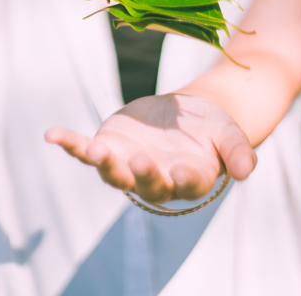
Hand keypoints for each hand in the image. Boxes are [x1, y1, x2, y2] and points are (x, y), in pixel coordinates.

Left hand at [45, 93, 256, 203]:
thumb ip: (238, 152)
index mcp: (188, 178)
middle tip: (138, 160)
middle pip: (146, 183)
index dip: (182, 178)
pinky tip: (52, 135)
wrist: (186, 116)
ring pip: (113, 172)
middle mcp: (155, 178)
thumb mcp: (230, 134)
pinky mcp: (109, 147)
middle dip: (140, 173)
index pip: (185, 184)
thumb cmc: (211, 129)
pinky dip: (69, 144)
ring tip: (95, 149)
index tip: (181, 169)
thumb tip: (247, 171)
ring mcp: (128, 164)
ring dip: (102, 163)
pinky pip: (85, 150)